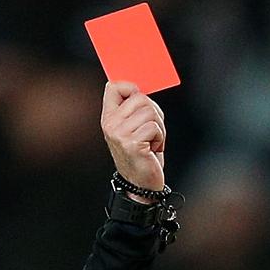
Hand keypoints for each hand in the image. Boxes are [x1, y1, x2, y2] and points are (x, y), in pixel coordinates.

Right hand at [100, 81, 165, 195]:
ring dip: (159, 127)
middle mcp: (110, 124)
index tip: (141, 99)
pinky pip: (154, 127)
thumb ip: (135, 108)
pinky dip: (160, 138)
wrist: (141, 183)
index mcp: (109, 117)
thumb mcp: (134, 127)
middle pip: (140, 97)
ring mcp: (119, 134)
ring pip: (150, 112)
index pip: (114, 86)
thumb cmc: (143, 153)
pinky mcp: (131, 143)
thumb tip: (143, 89)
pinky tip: (152, 149)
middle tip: (152, 130)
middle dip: (154, 113)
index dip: (132, 87)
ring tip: (152, 141)